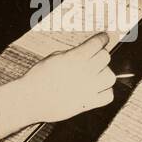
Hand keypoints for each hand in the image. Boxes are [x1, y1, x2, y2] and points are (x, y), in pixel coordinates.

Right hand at [0, 33, 115, 133]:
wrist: (30, 99)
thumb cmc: (39, 78)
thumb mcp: (55, 57)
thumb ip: (73, 53)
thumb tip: (86, 51)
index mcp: (75, 58)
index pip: (97, 43)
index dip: (102, 38)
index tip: (104, 38)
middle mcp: (84, 72)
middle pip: (105, 57)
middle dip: (100, 55)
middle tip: (94, 57)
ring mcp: (88, 89)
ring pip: (110, 76)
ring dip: (105, 73)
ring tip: (96, 74)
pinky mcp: (88, 103)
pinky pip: (108, 96)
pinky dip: (105, 91)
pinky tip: (97, 89)